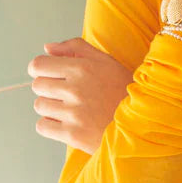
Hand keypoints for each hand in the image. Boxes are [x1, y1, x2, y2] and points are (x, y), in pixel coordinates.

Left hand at [27, 38, 132, 154]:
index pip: (38, 65)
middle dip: (48, 89)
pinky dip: (50, 125)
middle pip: (37, 86)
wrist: (144, 123)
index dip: (40, 69)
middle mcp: (76, 88)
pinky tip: (66, 123)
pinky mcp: (73, 134)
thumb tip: (47, 48)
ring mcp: (74, 113)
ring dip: (51, 107)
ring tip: (70, 109)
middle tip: (66, 94)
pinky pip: (42, 126)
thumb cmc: (124, 90)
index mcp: (82, 67)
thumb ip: (75, 48)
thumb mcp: (106, 61)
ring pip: (40, 106)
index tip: (47, 75)